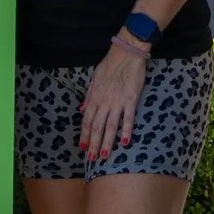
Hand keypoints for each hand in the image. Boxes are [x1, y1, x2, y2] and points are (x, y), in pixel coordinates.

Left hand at [79, 43, 147, 161]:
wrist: (126, 54)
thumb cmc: (110, 65)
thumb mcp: (94, 79)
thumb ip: (89, 95)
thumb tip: (83, 109)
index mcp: (94, 97)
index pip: (87, 120)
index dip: (84, 135)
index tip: (83, 147)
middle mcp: (104, 102)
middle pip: (97, 127)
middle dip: (93, 144)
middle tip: (92, 159)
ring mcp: (117, 103)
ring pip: (110, 127)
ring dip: (107, 142)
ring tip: (105, 156)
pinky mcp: (131, 101)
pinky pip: (128, 119)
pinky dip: (126, 131)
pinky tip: (124, 142)